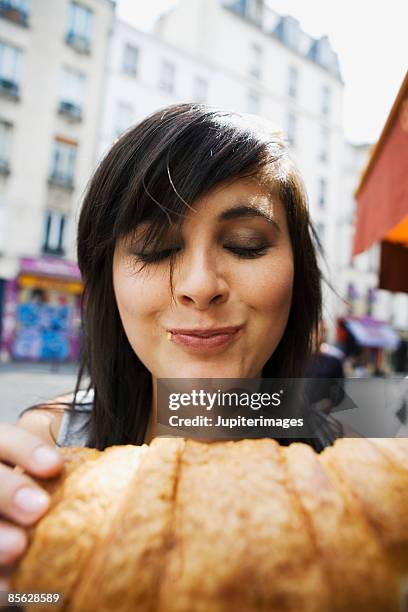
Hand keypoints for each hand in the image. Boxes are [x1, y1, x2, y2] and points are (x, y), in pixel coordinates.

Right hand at [0, 424, 62, 590]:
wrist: (36, 534)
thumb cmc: (64, 492)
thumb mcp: (67, 467)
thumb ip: (76, 463)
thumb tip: (131, 459)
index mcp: (5, 453)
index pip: (6, 441)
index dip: (26, 449)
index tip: (55, 466)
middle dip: (10, 490)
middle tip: (38, 509)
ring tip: (19, 547)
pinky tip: (11, 584)